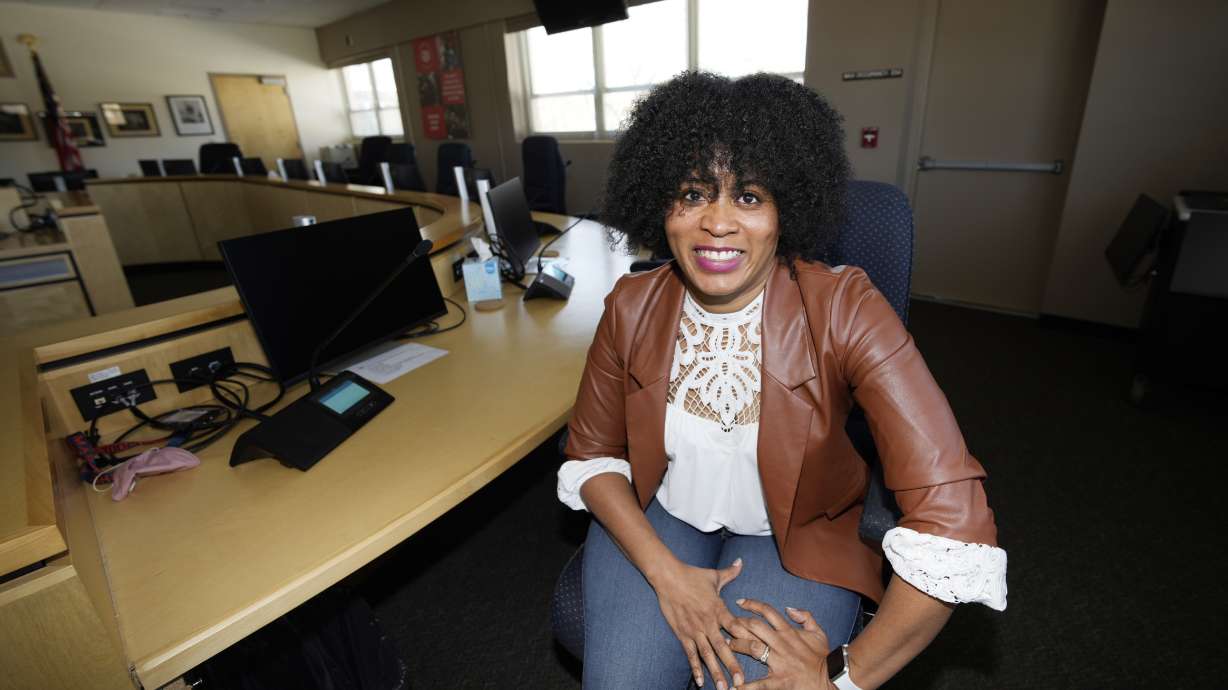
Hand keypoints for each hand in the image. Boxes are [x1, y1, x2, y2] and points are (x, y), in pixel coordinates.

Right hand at [649, 557, 747, 688]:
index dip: (747, 640)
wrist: (668, 576)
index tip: (758, 653)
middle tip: (741, 682)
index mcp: (719, 609)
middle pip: (723, 648)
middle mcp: (708, 622)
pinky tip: (700, 681)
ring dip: (715, 672)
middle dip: (732, 666)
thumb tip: (741, 562)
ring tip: (722, 688)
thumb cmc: (692, 576)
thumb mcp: (714, 575)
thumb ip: (730, 573)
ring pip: (707, 655)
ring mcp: (695, 630)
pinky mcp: (682, 633)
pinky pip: (690, 653)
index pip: (736, 628)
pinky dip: (695, 668)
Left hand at [728, 598, 835, 689]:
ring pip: (753, 648)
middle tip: (725, 622)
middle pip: (755, 627)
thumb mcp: (818, 632)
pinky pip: (760, 683)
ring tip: (725, 645)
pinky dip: (746, 686)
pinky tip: (734, 687)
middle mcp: (781, 643)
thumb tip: (789, 608)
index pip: (767, 612)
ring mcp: (779, 661)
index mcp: (789, 632)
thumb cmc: (823, 656)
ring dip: (737, 645)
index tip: (739, 602)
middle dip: (738, 623)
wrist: (832, 677)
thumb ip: (805, 617)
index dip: (752, 604)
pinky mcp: (780, 680)